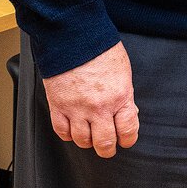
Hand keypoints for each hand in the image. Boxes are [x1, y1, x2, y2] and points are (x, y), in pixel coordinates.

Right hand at [42, 41, 138, 158]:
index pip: (128, 130)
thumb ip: (125, 95)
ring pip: (82, 140)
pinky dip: (67, 135)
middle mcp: (99, 107)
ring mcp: (77, 108)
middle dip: (107, 149)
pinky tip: (73, 130)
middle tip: (108, 148)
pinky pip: (61, 131)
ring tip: (90, 137)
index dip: (128, 139)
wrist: (73, 38)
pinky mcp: (58, 106)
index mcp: (120, 96)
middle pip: (104, 143)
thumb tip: (127, 112)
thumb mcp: (123, 72)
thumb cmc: (100, 50)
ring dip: (87, 141)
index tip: (126, 140)